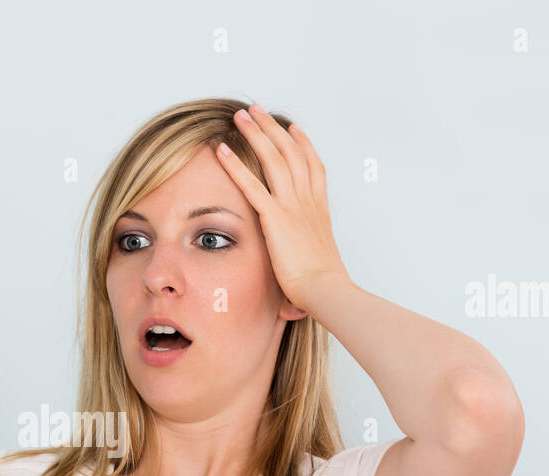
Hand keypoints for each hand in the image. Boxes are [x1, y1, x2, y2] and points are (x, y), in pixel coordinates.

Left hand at [216, 104, 351, 314]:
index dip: (303, 144)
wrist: (327, 291)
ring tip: (240, 116)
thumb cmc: (323, 288)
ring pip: (274, 159)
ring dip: (256, 134)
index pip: (313, 167)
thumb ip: (307, 262)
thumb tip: (299, 285)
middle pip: (291, 153)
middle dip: (272, 128)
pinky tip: (222, 151)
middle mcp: (308, 201)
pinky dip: (236, 166)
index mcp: (320, 210)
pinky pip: (252, 185)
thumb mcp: (318, 266)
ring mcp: (293, 207)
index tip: (293, 127)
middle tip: (257, 110)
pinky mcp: (276, 218)